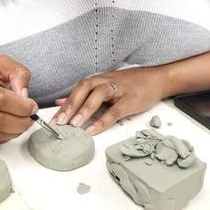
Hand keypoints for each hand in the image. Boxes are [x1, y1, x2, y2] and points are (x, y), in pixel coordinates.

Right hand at [0, 55, 36, 145]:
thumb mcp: (1, 64)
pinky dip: (4, 137)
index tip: (31, 107)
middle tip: (30, 118)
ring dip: (13, 131)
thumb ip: (17, 74)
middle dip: (18, 121)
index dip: (18, 105)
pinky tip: (12, 129)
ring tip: (24, 124)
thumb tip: (24, 95)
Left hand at [51, 66, 165, 134]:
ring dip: (85, 109)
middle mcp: (106, 81)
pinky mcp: (130, 100)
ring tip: (74, 124)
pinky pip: (115, 111)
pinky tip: (93, 130)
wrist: (156, 78)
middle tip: (59, 122)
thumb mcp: (105, 85)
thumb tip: (61, 101)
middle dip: (71, 105)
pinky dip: (103, 120)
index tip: (53, 119)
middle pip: (84, 88)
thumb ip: (84, 94)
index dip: (65, 103)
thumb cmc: (130, 83)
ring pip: (98, 95)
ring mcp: (119, 90)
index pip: (78, 89)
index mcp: (99, 79)